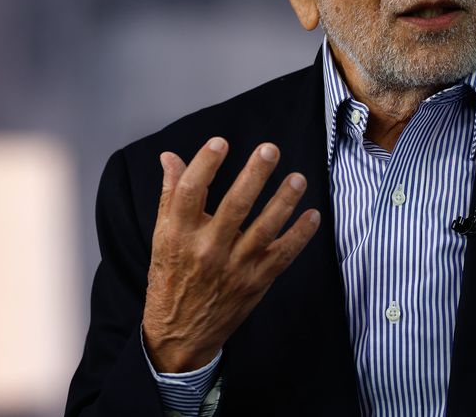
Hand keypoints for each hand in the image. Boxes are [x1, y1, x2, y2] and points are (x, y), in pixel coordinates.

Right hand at [142, 137, 320, 372]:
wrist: (180, 333)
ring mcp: (234, 268)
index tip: (220, 142)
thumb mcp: (162, 238)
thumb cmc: (171, 278)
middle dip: (254, 176)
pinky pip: (282, 255)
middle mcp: (207, 250)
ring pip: (263, 229)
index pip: (190, 193)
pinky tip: (313, 215)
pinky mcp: (255, 282)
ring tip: (298, 178)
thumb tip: (170, 158)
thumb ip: (171, 195)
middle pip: (234, 207)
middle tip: (270, 150)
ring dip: (284, 202)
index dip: (205, 165)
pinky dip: (299, 236)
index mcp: (178, 235)